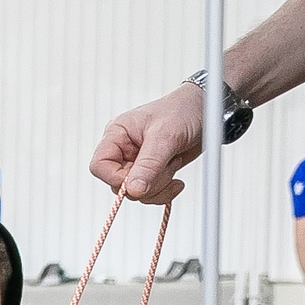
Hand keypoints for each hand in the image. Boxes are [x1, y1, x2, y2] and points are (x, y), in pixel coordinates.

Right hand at [87, 82, 204, 206]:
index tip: (139, 182)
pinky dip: (165, 192)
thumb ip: (148, 165)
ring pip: (135, 192)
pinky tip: (177, 180)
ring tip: (174, 164)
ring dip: (159, 187)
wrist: (205, 111)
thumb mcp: (165, 137)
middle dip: (147, 183)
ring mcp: (137, 163)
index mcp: (117, 135)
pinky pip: (150, 193)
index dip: (116, 179)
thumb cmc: (182, 111)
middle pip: (118, 183)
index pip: (100, 166)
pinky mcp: (152, 172)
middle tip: (167, 168)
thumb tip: (133, 190)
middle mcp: (123, 150)